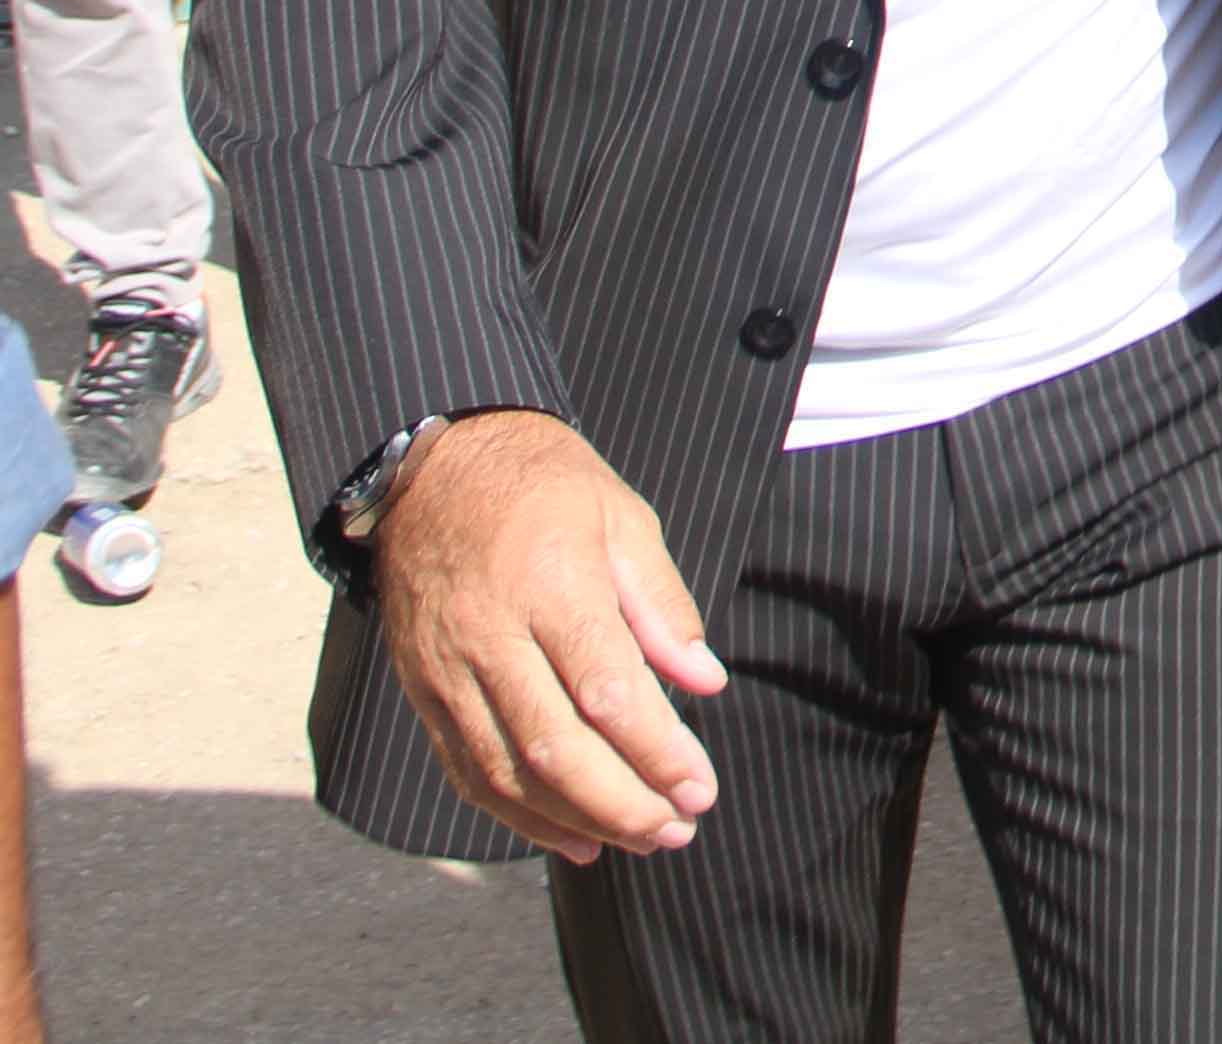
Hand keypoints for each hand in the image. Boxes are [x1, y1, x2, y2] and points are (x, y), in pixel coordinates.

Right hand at [369, 410, 727, 863]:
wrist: (431, 470)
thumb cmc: (544, 486)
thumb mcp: (622, 518)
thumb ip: (662, 606)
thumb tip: (705, 682)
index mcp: (552, 585)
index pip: (609, 694)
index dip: (657, 753)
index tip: (700, 788)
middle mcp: (492, 637)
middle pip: (557, 748)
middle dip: (624, 803)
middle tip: (679, 829)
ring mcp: (450, 670)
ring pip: (508, 772)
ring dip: (577, 821)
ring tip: (639, 841)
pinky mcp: (425, 691)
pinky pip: (468, 770)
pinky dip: (518, 816)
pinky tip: (570, 839)